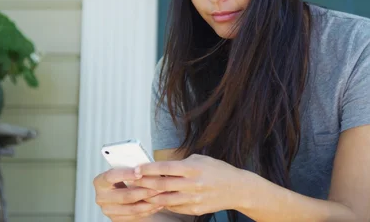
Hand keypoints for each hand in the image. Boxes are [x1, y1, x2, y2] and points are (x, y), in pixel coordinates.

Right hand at [93, 167, 163, 220]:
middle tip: (160, 186)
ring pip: (133, 208)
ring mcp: (108, 210)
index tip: (140, 172)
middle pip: (125, 195)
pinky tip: (159, 203)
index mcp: (100, 181)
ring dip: (150, 202)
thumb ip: (132, 169)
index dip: (126, 174)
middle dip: (145, 191)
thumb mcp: (126, 171)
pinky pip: (136, 215)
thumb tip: (148, 166)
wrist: (124, 194)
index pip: (111, 177)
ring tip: (161, 195)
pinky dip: (149, 209)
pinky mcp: (117, 219)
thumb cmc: (126, 179)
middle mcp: (101, 197)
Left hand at [133, 154, 249, 215]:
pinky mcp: (195, 210)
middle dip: (144, 182)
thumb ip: (181, 163)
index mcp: (192, 168)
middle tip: (132, 181)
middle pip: (161, 184)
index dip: (148, 168)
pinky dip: (163, 204)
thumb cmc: (218, 170)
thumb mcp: (201, 159)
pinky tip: (154, 201)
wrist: (237, 189)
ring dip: (149, 196)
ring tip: (138, 193)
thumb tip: (160, 166)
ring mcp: (193, 199)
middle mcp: (192, 184)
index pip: (164, 167)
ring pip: (164, 199)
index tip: (136, 168)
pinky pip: (174, 207)